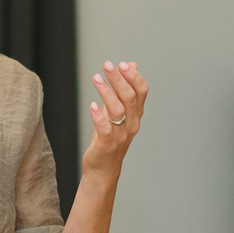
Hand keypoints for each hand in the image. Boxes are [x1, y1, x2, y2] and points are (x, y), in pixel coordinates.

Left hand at [79, 61, 146, 182]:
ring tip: (96, 78)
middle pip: (130, 97)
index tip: (122, 64)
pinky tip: (92, 105)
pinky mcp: (107, 144)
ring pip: (118, 110)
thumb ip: (125, 88)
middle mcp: (131, 123)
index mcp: (136, 114)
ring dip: (107, 92)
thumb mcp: (118, 111)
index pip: (141, 91)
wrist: (103, 168)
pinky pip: (105, 128)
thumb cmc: (109, 138)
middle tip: (107, 65)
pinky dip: (99, 116)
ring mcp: (121, 135)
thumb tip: (132, 65)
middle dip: (119, 79)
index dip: (133, 76)